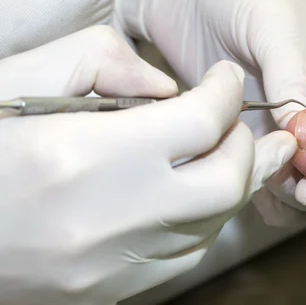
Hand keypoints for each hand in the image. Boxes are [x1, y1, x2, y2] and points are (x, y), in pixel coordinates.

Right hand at [0, 26, 295, 303]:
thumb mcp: (22, 75)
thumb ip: (102, 61)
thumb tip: (169, 88)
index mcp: (82, 156)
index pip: (199, 123)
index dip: (225, 94)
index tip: (225, 80)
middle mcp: (106, 219)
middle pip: (224, 184)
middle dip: (245, 146)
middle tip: (242, 122)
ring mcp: (110, 268)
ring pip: (212, 226)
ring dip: (235, 185)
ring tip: (243, 155)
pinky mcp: (107, 293)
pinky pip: (184, 258)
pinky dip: (204, 221)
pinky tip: (200, 196)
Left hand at [114, 0, 305, 220]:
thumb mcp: (272, 23)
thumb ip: (291, 76)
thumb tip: (303, 132)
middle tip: (302, 191)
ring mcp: (285, 124)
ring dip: (299, 195)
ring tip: (278, 190)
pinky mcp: (251, 136)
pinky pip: (270, 180)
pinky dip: (268, 196)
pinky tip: (256, 191)